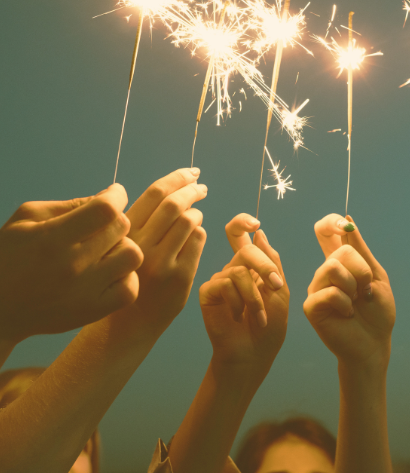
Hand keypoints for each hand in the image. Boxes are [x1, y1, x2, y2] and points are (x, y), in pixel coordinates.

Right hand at [0, 184, 141, 342]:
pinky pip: (130, 288)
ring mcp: (84, 292)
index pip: (105, 210)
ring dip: (122, 247)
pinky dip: (125, 277)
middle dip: (114, 220)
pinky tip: (109, 273)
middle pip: (121, 228)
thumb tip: (108, 197)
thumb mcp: (27, 219)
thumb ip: (70, 204)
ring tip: (105, 251)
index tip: (114, 194)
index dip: (116, 196)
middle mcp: (71, 266)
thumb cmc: (9, 255)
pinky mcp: (92, 311)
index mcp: (52, 239)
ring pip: (132, 255)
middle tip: (100, 227)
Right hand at [123, 168, 206, 330]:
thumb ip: (142, 219)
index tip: (191, 172)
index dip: (177, 177)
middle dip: (192, 189)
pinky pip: (198, 240)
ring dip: (196, 212)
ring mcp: (161, 262)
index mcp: (124, 233)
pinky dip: (200, 231)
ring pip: (189, 220)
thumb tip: (172, 187)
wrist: (130, 322)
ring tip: (195, 214)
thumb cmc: (130, 275)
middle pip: (175, 204)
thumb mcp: (124, 244)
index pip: (154, 194)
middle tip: (202, 186)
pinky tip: (194, 235)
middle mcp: (140, 246)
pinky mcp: (180, 277)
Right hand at [199, 214, 288, 373]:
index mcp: (251, 266)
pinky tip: (238, 317)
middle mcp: (233, 269)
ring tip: (258, 316)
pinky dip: (238, 301)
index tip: (255, 224)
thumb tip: (259, 233)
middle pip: (245, 249)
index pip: (240, 235)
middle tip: (276, 287)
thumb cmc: (269, 327)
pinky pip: (224, 284)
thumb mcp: (280, 291)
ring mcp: (219, 280)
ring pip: (238, 270)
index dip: (242, 222)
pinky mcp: (207, 292)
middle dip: (264, 267)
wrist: (253, 355)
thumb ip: (272, 262)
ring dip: (254, 296)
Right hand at [303, 214, 395, 367]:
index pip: (324, 232)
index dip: (330, 222)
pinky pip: (330, 292)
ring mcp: (316, 288)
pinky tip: (347, 314)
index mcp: (339, 262)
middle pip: (340, 251)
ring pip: (333, 267)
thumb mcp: (376, 276)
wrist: (375, 343)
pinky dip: (346, 303)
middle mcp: (324, 272)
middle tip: (365, 291)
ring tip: (355, 303)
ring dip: (354, 287)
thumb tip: (349, 221)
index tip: (343, 225)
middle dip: (361, 271)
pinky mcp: (311, 306)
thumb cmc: (377, 312)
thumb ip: (362, 250)